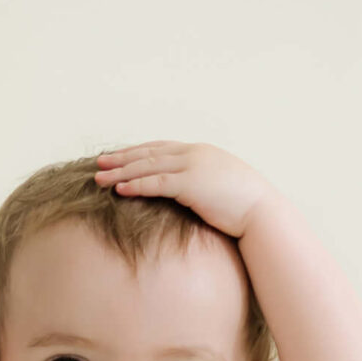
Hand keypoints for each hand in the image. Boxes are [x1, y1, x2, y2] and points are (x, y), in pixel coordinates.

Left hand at [92, 141, 276, 239]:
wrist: (262, 212)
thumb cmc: (243, 207)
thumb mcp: (218, 187)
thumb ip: (199, 184)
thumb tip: (187, 195)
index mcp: (200, 152)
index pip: (161, 148)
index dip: (137, 151)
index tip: (117, 156)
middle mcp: (195, 153)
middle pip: (149, 153)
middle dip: (121, 157)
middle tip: (99, 162)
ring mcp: (193, 166)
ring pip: (148, 166)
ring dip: (121, 171)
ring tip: (99, 178)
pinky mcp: (191, 184)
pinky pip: (156, 183)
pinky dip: (136, 185)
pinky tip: (119, 189)